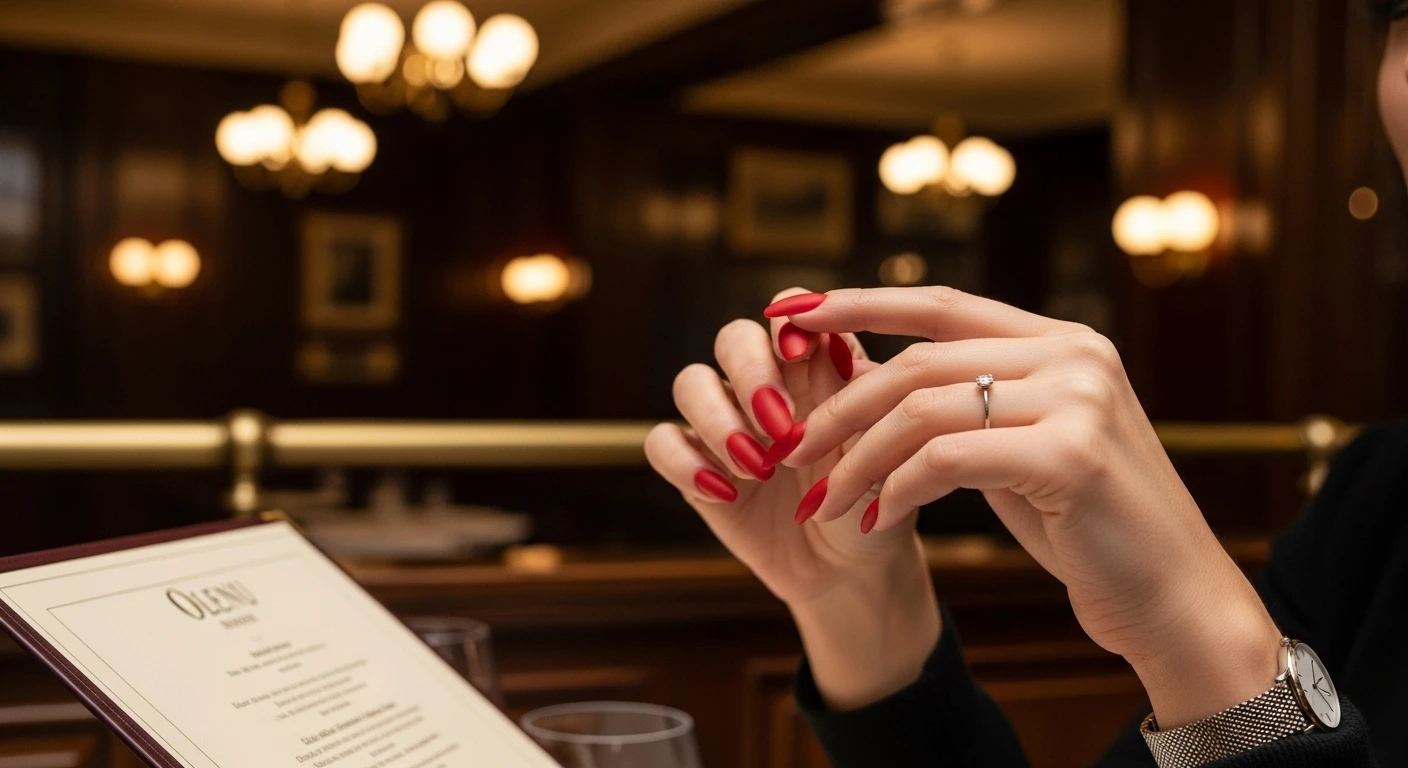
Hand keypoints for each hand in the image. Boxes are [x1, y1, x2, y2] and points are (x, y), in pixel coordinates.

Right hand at [645, 289, 940, 709]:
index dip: (788, 324)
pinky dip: (685, 462)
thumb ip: (856, 400)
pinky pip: (661, 442)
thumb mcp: (878, 452)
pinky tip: (724, 492)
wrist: (850, 568)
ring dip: (718, 419)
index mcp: (811, 367)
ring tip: (757, 466)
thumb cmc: (873, 500)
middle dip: (751, 372)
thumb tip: (837, 349)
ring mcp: (722, 422)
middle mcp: (761, 384)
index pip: (788, 315)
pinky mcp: (693, 465)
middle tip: (778, 423)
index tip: (799, 353)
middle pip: (733, 339)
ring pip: (690, 382)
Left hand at [775, 286, 1281, 726]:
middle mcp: (1074, 354)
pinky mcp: (1071, 454)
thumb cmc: (1091, 531)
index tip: (789, 309)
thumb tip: (871, 380)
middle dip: (842, 405)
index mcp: (1062, 342)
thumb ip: (964, 410)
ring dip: (856, 459)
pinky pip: (945, 460)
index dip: (860, 302)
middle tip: (792, 448)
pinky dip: (896, 489)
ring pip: (922, 409)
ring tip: (822, 499)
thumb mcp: (1019, 452)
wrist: (1174, 600)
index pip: (941, 301)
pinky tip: (874, 518)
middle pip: (920, 360)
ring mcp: (1078, 398)